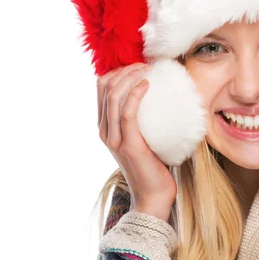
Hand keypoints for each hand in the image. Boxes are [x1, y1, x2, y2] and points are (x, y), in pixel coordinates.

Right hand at [97, 63, 176, 222]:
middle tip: (144, 64)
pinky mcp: (128, 144)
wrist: (153, 195)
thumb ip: (141, 119)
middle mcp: (104, 130)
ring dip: (130, 77)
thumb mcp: (142, 136)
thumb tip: (157, 96)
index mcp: (105, 126)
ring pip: (113, 96)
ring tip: (146, 69)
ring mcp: (114, 137)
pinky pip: (127, 112)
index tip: (137, 65)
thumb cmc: (153, 164)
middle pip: (104, 87)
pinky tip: (147, 85)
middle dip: (124, 70)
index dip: (117, 71)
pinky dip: (135, 94)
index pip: (101, 88)